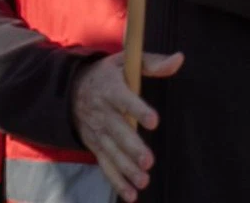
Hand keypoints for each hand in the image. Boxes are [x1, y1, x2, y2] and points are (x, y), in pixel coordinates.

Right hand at [72, 50, 181, 199]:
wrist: (71, 90)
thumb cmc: (107, 75)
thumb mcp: (126, 61)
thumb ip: (153, 63)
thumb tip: (179, 59)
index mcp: (111, 89)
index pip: (125, 100)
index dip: (138, 109)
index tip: (153, 121)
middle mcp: (103, 113)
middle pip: (118, 132)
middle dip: (132, 148)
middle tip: (148, 161)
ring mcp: (98, 132)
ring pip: (112, 152)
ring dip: (126, 169)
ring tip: (143, 181)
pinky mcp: (95, 146)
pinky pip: (105, 165)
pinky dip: (116, 181)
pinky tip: (131, 194)